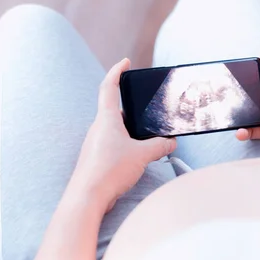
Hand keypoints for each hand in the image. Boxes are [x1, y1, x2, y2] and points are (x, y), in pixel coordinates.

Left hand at [69, 59, 176, 210]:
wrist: (88, 196)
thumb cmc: (110, 170)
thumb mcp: (142, 155)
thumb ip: (160, 146)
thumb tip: (171, 142)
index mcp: (106, 118)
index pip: (109, 86)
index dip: (117, 71)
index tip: (126, 62)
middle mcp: (98, 128)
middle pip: (115, 110)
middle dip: (132, 109)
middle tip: (148, 111)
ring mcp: (95, 143)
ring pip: (115, 130)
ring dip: (131, 131)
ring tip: (149, 139)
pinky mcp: (96, 158)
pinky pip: (113, 145)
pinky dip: (125, 146)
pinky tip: (137, 157)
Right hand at [236, 53, 259, 155]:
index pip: (255, 73)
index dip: (242, 73)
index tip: (228, 75)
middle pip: (247, 93)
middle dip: (235, 95)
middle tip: (222, 97)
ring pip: (245, 112)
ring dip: (236, 114)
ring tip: (228, 116)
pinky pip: (251, 130)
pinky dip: (243, 131)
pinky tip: (240, 131)